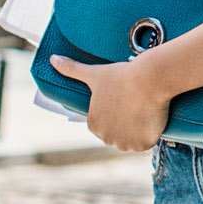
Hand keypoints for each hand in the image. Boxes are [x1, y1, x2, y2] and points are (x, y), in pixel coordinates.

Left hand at [50, 54, 170, 153]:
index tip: (123, 102)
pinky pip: (146, 142)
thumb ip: (72, 69)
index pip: (104, 124)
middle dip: (126, 124)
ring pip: (133, 140)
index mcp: (93, 124)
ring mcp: (125, 143)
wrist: (149, 79)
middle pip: (118, 134)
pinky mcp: (142, 144)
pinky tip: (150, 119)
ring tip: (143, 110)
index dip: (115, 114)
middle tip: (134, 105)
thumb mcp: (94, 73)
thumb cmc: (121, 76)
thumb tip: (52, 59)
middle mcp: (106, 138)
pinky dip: (149, 135)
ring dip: (137, 131)